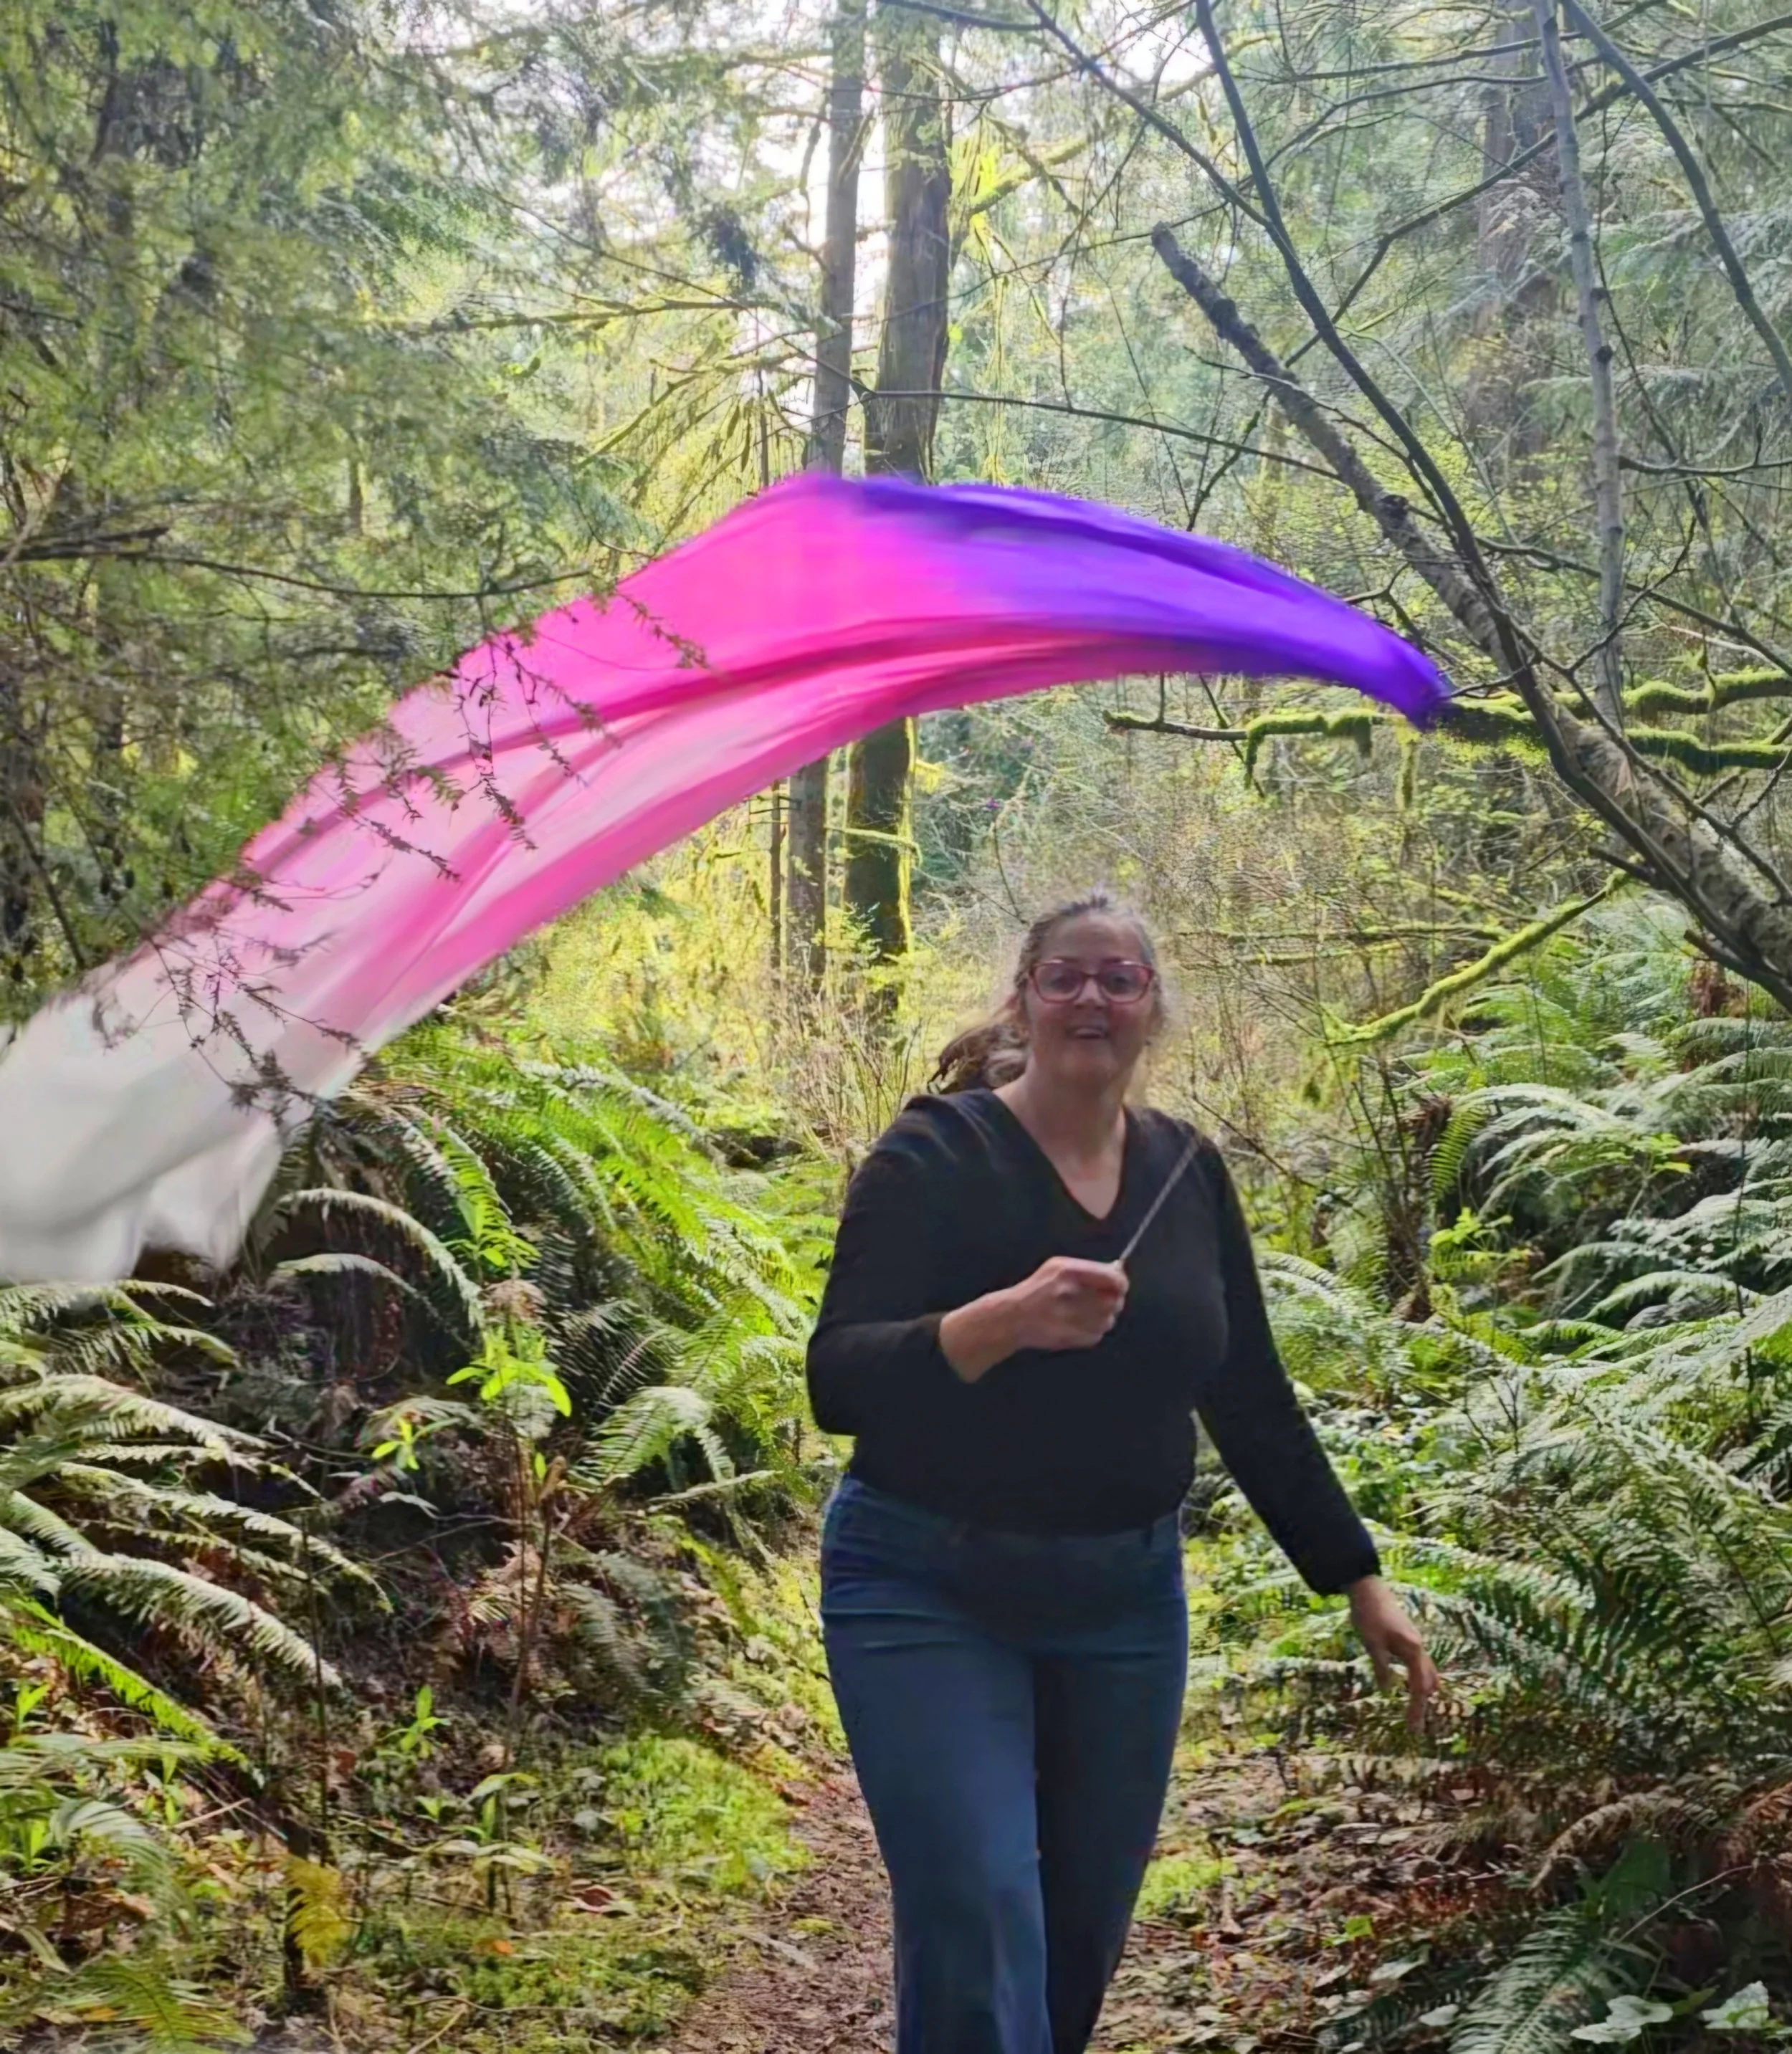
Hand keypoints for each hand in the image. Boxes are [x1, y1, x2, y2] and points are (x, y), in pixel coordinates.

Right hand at [1003, 1255, 1128, 1352]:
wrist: (1011, 1317)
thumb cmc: (1037, 1289)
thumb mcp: (1057, 1268)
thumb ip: (1088, 1270)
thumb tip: (1118, 1272)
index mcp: (1067, 1271)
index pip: (1111, 1278)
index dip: (1120, 1283)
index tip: (1120, 1286)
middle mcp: (1068, 1293)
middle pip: (1112, 1301)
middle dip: (1114, 1302)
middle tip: (1109, 1301)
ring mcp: (1067, 1316)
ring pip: (1107, 1320)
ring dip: (1105, 1318)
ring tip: (1091, 1314)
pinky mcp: (1067, 1337)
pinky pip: (1096, 1336)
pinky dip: (1094, 1332)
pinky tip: (1081, 1325)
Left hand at [1347, 1575, 1438, 1732]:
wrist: (1368, 1589)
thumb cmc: (1368, 1615)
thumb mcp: (1371, 1644)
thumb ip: (1382, 1668)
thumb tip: (1388, 1691)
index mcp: (1413, 1650)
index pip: (1419, 1688)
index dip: (1417, 1710)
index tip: (1413, 1730)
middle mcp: (1419, 1648)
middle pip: (1427, 1683)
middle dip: (1421, 1704)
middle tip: (1414, 1726)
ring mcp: (1415, 1643)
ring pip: (1426, 1674)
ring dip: (1422, 1692)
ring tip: (1415, 1712)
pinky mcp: (1409, 1640)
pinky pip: (1419, 1665)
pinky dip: (1418, 1680)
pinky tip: (1412, 1687)